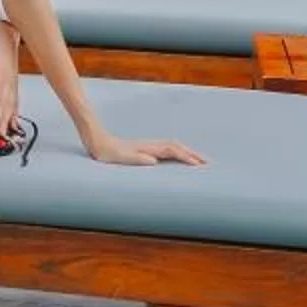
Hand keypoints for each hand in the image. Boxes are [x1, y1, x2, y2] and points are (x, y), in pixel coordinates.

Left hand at [0, 21, 19, 138]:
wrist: (8, 29)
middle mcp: (8, 80)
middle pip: (3, 104)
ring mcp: (12, 82)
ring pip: (10, 105)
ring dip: (6, 120)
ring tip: (3, 135)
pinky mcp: (13, 81)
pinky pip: (15, 100)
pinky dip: (14, 113)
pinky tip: (13, 123)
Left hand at [83, 131, 204, 167]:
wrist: (96, 141)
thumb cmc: (107, 153)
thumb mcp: (120, 157)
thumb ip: (136, 158)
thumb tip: (153, 161)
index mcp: (148, 148)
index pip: (173, 151)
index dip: (186, 158)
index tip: (199, 166)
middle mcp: (151, 145)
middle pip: (177, 147)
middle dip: (193, 155)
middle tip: (209, 164)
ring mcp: (148, 146)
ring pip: (174, 147)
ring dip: (188, 153)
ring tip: (200, 161)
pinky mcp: (144, 149)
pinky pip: (167, 149)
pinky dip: (178, 152)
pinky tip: (179, 158)